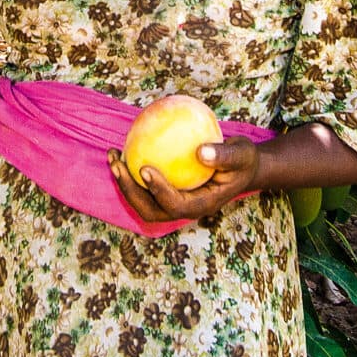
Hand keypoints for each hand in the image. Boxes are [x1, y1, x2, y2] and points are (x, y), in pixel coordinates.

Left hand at [107, 137, 262, 222]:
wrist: (242, 167)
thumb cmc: (243, 159)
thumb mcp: (242, 154)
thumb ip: (224, 155)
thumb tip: (200, 151)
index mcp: (202, 205)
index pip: (176, 206)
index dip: (158, 191)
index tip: (145, 168)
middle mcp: (185, 208)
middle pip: (151, 210)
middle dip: (129, 191)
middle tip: (117, 164)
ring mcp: (174, 201)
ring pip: (142, 200)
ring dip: (124, 181)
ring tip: (113, 156)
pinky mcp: (167, 189)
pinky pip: (144, 183)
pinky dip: (130, 169)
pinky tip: (123, 146)